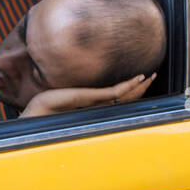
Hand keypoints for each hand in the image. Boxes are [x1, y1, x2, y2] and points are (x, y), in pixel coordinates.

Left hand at [19, 72, 155, 118]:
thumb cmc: (45, 110)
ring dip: (139, 86)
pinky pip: (115, 92)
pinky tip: (137, 78)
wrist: (36, 114)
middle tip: (153, 76)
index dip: (132, 91)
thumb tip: (75, 95)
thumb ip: (74, 98)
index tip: (142, 80)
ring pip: (124, 95)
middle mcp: (97, 107)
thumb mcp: (63, 100)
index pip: (118, 99)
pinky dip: (128, 85)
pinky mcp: (90, 98)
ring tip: (150, 75)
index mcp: (93, 108)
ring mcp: (95, 103)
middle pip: (126, 98)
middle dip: (141, 88)